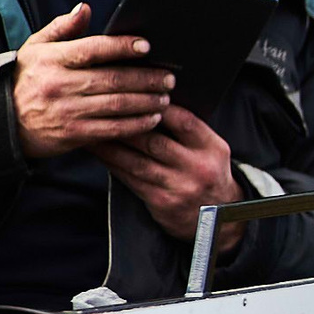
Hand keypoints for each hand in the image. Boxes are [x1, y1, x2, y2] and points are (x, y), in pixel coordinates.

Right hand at [12, 5, 174, 159]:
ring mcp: (67, 111)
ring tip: (166, 97)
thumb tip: (85, 8)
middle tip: (169, 77)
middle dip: (146, 78)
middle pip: (112, 79)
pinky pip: (111, 129)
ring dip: (146, 102)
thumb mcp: (35, 48)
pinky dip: (135, 125)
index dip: (121, 46)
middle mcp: (59, 84)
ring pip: (116, 105)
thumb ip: (62, 28)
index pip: (92, 49)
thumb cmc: (26, 79)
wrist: (0, 121)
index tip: (146, 46)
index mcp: (52, 59)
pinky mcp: (72, 134)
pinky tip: (152, 119)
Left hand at [90, 104, 243, 249]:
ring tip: (94, 132)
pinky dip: (113, 165)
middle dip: (126, 126)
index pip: (184, 122)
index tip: (137, 95)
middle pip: (154, 142)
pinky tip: (100, 154)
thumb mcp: (212, 151)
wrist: (219, 218)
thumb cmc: (208, 174)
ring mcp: (179, 187)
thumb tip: (153, 104)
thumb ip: (189, 132)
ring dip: (111, 146)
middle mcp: (198, 167)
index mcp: (213, 149)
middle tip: (104, 112)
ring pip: (137, 162)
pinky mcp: (162, 202)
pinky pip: (131, 179)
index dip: (158, 108)